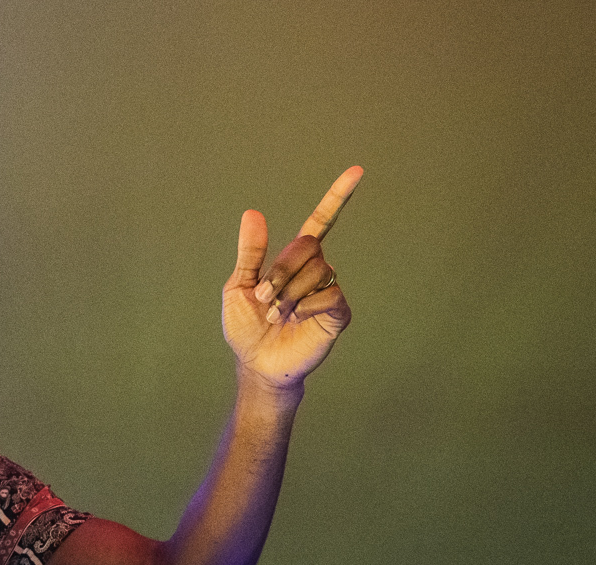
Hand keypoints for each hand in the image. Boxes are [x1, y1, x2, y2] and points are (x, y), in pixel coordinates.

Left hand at [222, 166, 362, 390]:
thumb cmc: (248, 327)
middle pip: (307, 245)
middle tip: (264, 297)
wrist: (257, 363)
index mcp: (293, 260)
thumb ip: (250, 253)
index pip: (320, 222)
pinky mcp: (338, 312)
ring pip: (318, 269)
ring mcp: (328, 290)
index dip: (337, 197)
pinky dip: (306, 305)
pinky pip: (330, 293)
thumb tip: (253, 213)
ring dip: (289, 292)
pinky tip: (297, 319)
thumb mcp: (239, 286)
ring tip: (276, 314)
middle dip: (280, 270)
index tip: (357, 171)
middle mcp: (315, 270)